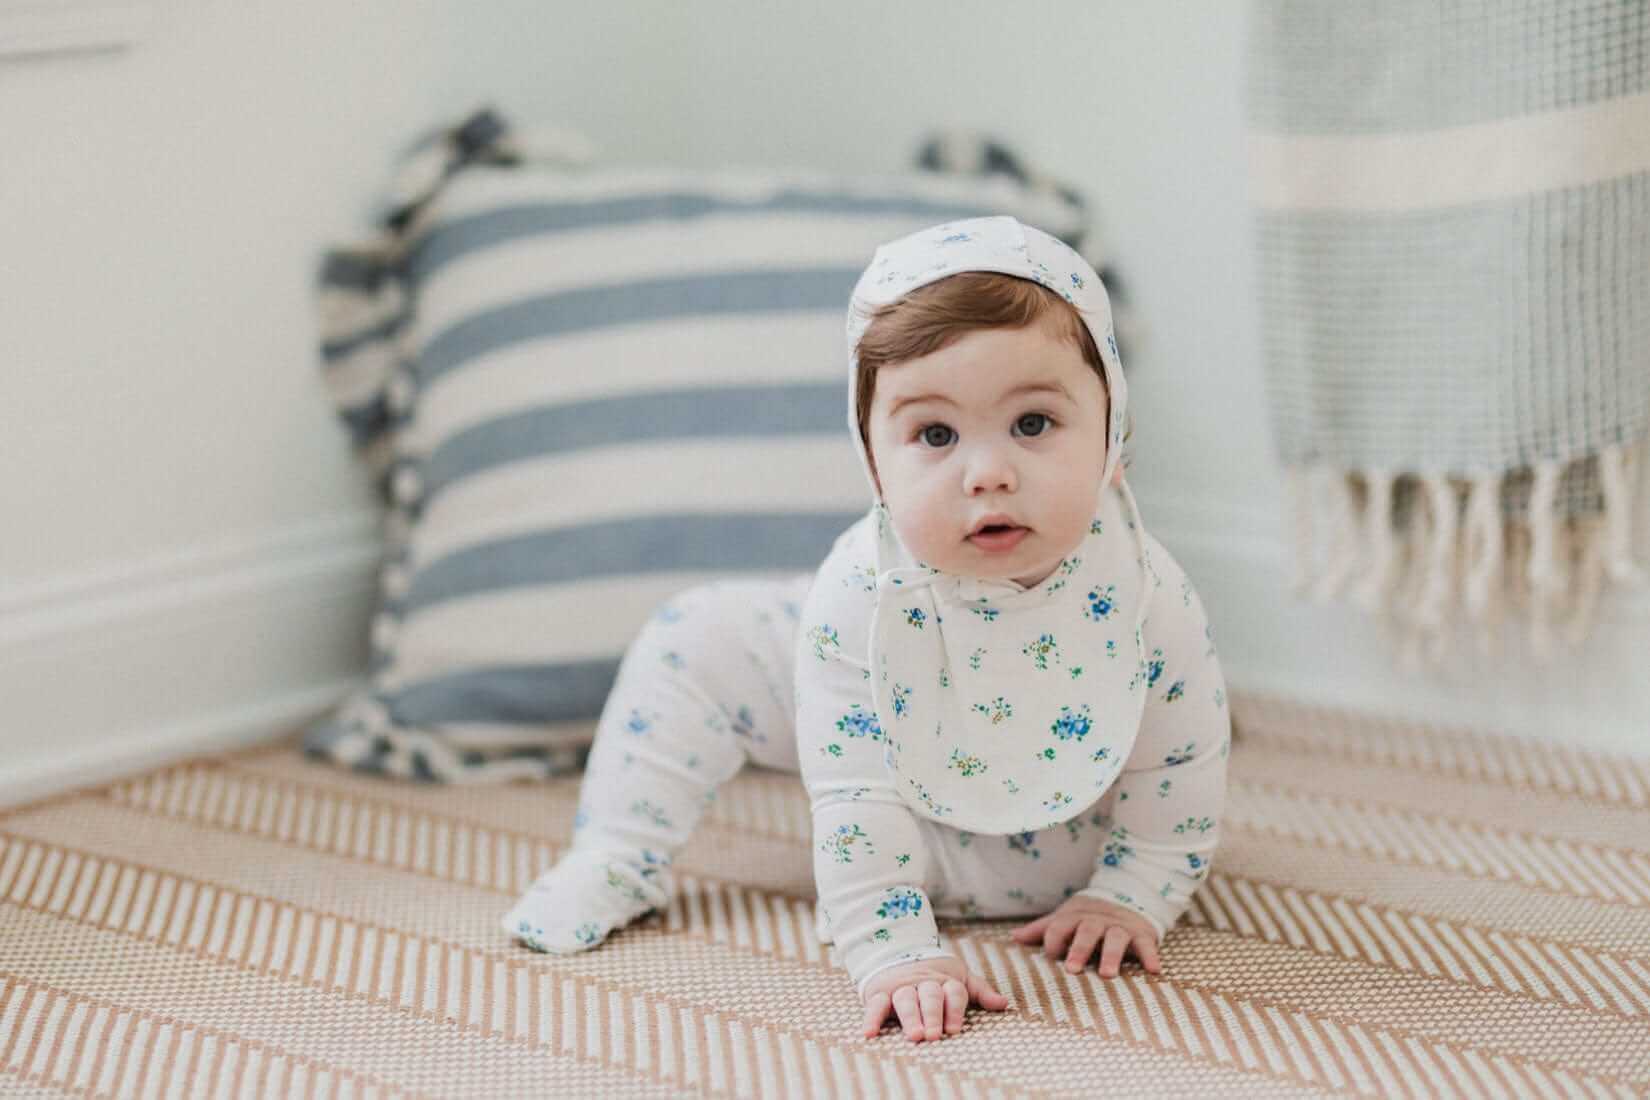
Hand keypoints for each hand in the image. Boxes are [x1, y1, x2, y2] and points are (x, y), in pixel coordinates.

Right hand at [859, 956, 1009, 1041]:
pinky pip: (875, 1004)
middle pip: (929, 996)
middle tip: (934, 1035)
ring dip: (909, 1016)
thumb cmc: (934, 975)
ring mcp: (900, 987)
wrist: (896, 952)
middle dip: (932, 1015)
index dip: (954, 1010)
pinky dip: (871, 1018)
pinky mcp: (879, 992)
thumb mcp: (960, 978)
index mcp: (944, 980)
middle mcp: (922, 983)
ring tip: (915, 1035)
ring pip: (905, 999)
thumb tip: (1004, 1004)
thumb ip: (980, 991)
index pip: (952, 992)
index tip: (954, 1029)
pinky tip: (869, 1033)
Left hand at [1010, 895, 1161, 976]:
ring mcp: (1120, 927)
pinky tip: (1154, 970)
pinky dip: (1150, 956)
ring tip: (1107, 974)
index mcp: (1075, 917)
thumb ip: (1042, 929)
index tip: (1051, 957)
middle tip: (1073, 969)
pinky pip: (1147, 944)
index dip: (1053, 941)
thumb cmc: (1087, 917)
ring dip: (1111, 955)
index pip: (1059, 927)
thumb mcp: (1066, 919)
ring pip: (1115, 938)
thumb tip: (1013, 937)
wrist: (1125, 897)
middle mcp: (1097, 920)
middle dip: (1079, 949)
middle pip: (1086, 931)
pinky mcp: (1142, 933)